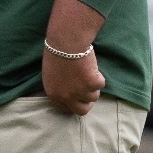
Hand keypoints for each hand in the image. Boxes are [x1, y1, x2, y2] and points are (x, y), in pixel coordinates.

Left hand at [43, 0, 106, 115]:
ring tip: (88, 71)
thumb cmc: (57, 52)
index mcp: (54, 94)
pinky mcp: (92, 84)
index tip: (79, 98)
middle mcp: (67, 97)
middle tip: (89, 90)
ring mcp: (80, 92)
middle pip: (82, 110)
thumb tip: (68, 91)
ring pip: (94, 96)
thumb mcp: (51, 75)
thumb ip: (59, 86)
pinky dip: (99, 76)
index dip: (74, 103)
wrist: (66, 42)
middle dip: (87, 102)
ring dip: (93, 86)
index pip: (66, 109)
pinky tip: (91, 66)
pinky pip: (101, 84)